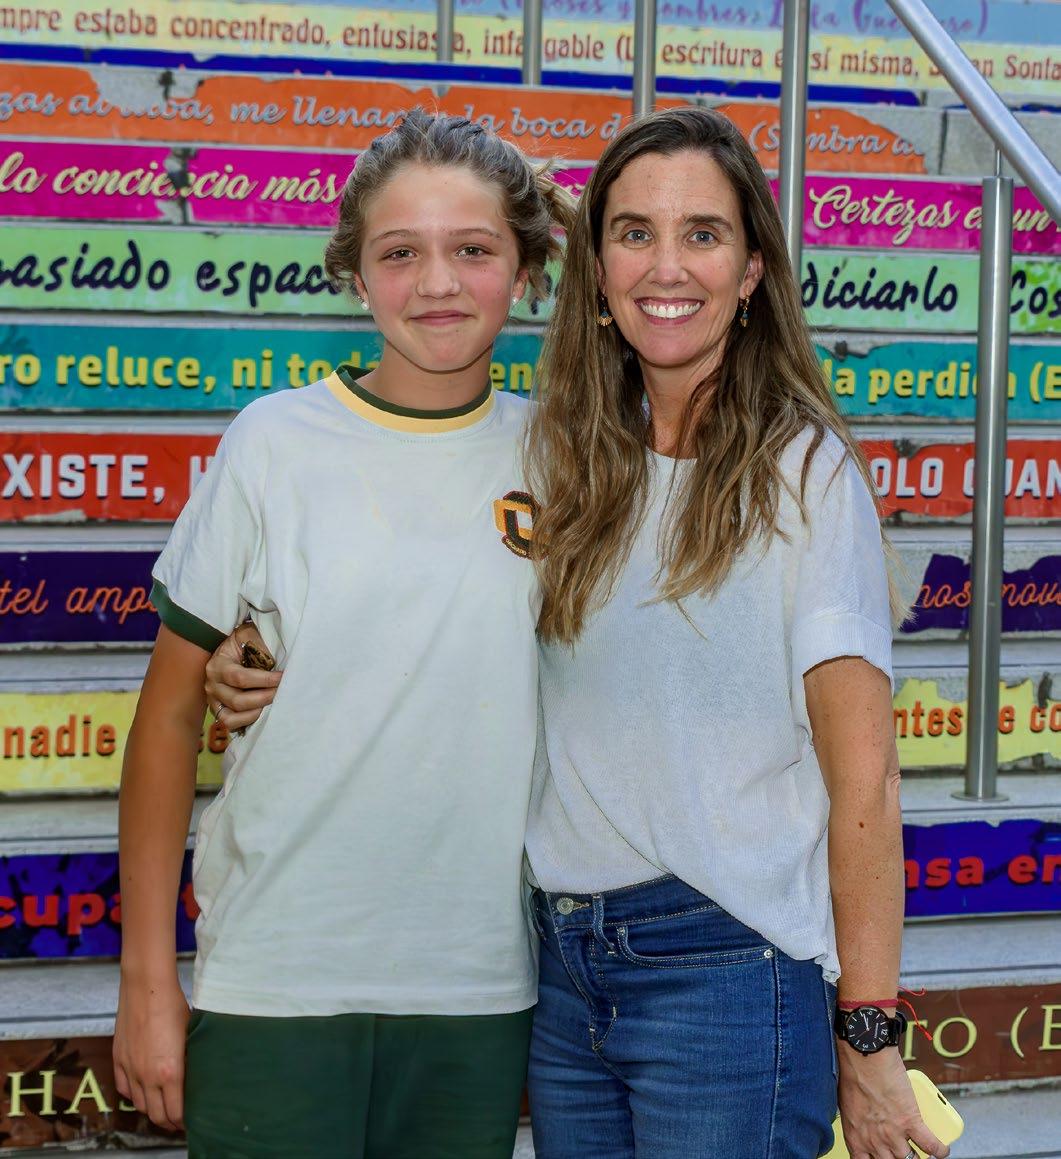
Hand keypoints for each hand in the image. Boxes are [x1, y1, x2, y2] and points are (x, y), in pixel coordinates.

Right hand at [113, 975, 189, 1130]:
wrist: (147, 988)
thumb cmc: (173, 1006)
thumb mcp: (190, 1036)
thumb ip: (190, 1062)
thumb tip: (195, 1078)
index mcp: (170, 1072)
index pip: (176, 1112)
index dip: (184, 1121)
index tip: (192, 1121)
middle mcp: (148, 1076)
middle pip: (157, 1115)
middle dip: (169, 1122)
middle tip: (179, 1122)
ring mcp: (131, 1070)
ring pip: (140, 1105)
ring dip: (152, 1111)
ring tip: (163, 1110)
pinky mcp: (119, 1060)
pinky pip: (125, 1089)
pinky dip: (135, 1096)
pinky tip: (144, 1094)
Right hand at [204, 622, 281, 731]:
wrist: (232, 649)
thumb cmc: (243, 642)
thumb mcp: (248, 634)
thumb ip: (258, 641)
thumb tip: (272, 658)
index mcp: (217, 665)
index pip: (240, 677)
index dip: (264, 680)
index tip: (282, 677)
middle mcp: (212, 685)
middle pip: (238, 700)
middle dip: (264, 697)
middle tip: (282, 691)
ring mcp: (214, 700)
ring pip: (232, 716)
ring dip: (257, 711)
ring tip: (273, 702)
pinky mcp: (219, 711)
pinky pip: (230, 723)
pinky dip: (247, 721)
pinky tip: (262, 711)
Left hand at [837, 1045, 949, 1158]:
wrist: (864, 1057)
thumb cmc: (852, 1074)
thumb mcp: (847, 1105)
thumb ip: (858, 1122)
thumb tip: (865, 1124)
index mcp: (855, 1137)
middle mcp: (874, 1140)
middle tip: (903, 1154)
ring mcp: (894, 1133)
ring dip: (918, 1157)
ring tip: (922, 1153)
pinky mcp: (911, 1121)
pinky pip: (931, 1145)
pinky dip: (940, 1149)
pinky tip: (942, 1150)